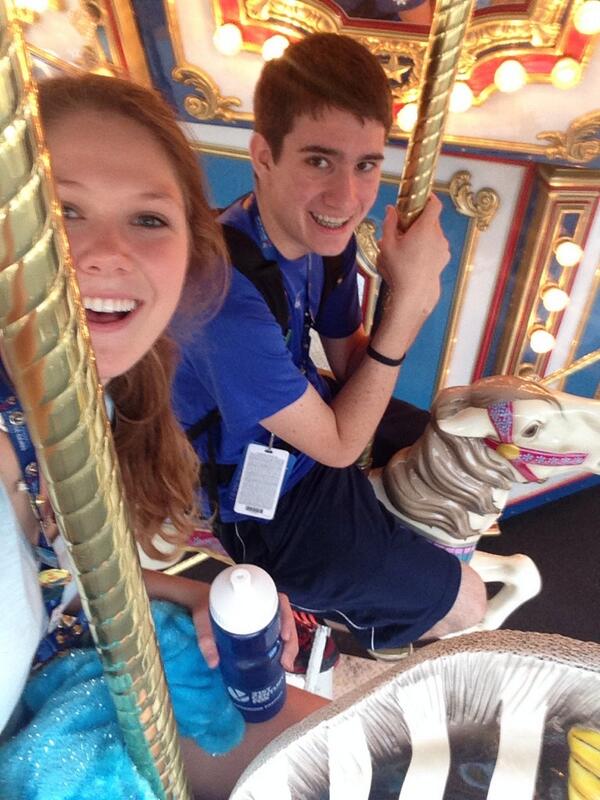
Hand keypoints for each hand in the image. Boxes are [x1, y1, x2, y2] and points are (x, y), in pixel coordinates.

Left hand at [191, 589, 298, 670]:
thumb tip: (214, 662)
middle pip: (285, 618)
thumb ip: (205, 637)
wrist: (198, 602)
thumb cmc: (202, 605)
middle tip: (286, 661)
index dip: (287, 618)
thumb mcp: (202, 618)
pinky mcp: (259, 625)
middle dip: (291, 641)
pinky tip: (280, 662)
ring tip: (286, 665)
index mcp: (253, 593)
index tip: (284, 637)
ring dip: (289, 646)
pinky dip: (281, 648)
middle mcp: (262, 603)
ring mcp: (262, 615)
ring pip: (284, 627)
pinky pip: (276, 634)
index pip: (279, 600)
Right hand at [377, 194, 448, 315]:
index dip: (429, 198)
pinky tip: (416, 257)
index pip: (434, 203)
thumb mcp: (387, 244)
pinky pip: (437, 245)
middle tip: (405, 229)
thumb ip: (389, 223)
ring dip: (424, 235)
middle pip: (432, 220)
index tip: (420, 198)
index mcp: (425, 227)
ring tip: (409, 246)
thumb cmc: (400, 269)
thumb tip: (390, 210)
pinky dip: (429, 246)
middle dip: (419, 221)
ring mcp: (443, 247)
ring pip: (434, 233)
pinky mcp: (444, 258)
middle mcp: (438, 235)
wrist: (414, 293)